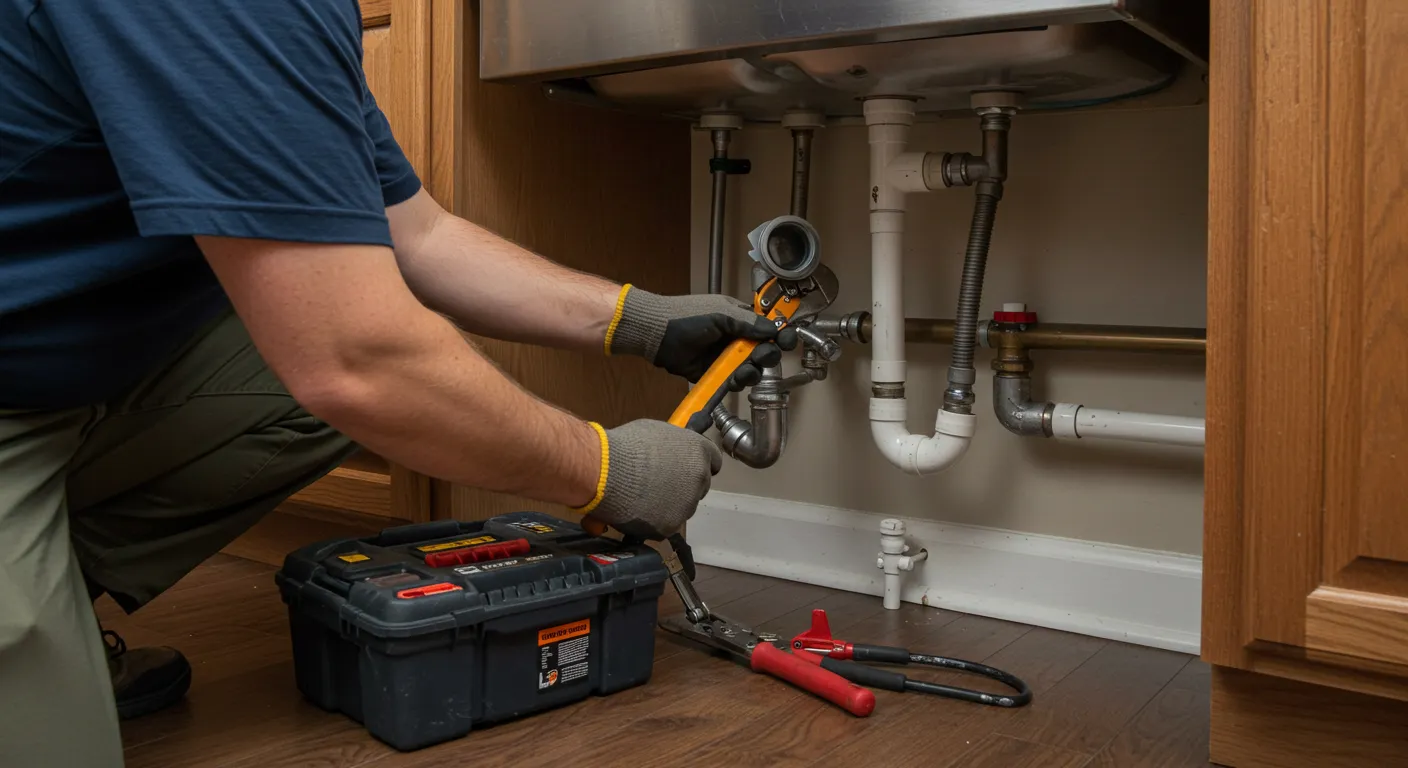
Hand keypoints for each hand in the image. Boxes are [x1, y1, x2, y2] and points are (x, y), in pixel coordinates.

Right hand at [574, 420, 722, 540]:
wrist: (605, 472)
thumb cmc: (626, 445)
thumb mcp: (655, 433)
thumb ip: (671, 447)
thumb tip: (667, 454)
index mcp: (699, 451)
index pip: (713, 461)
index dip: (697, 465)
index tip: (686, 469)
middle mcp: (700, 478)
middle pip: (700, 486)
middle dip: (684, 486)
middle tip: (660, 484)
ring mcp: (687, 504)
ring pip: (683, 507)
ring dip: (670, 504)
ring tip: (643, 498)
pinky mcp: (671, 525)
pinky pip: (666, 524)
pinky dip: (654, 520)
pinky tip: (637, 511)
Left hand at [606, 287, 798, 390]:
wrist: (657, 333)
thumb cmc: (686, 316)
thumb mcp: (720, 315)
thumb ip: (747, 324)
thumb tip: (773, 329)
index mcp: (739, 319)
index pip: (767, 328)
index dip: (779, 335)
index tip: (786, 341)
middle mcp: (735, 339)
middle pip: (763, 352)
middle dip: (766, 356)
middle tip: (760, 356)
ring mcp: (725, 358)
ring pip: (750, 370)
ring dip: (751, 372)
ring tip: (743, 371)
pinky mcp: (714, 374)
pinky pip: (733, 382)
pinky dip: (737, 383)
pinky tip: (734, 379)